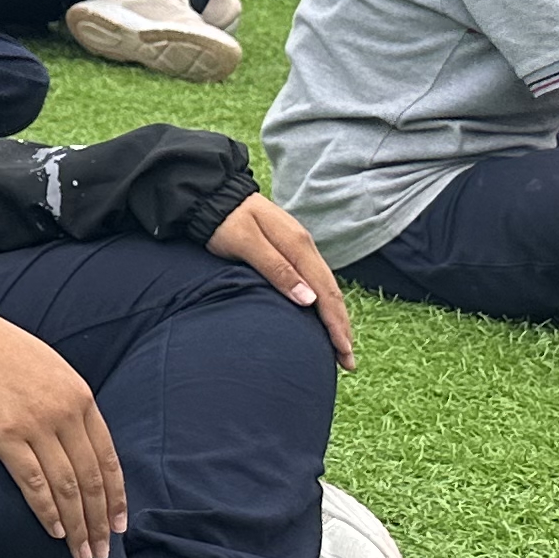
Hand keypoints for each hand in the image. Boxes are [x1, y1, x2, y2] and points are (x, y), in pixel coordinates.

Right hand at [0, 299, 124, 557]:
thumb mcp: (51, 369)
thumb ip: (70, 404)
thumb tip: (80, 444)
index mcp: (80, 397)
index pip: (108, 459)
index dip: (115, 497)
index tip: (118, 526)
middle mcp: (65, 413)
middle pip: (91, 480)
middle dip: (99, 522)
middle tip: (101, 551)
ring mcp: (36, 425)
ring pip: (67, 488)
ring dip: (76, 526)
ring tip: (81, 552)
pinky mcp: (5, 436)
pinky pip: (34, 483)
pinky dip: (47, 512)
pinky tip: (54, 531)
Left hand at [204, 194, 353, 364]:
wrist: (210, 195)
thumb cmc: (223, 221)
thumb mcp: (246, 243)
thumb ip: (276, 269)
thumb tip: (309, 300)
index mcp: (298, 245)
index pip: (326, 292)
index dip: (336, 325)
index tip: (344, 353)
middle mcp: (304, 246)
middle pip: (331, 292)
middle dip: (342, 328)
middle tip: (348, 362)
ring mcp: (298, 247)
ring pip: (325, 287)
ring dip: (335, 318)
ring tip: (340, 347)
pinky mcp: (288, 249)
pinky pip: (314, 280)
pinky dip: (323, 303)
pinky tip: (321, 317)